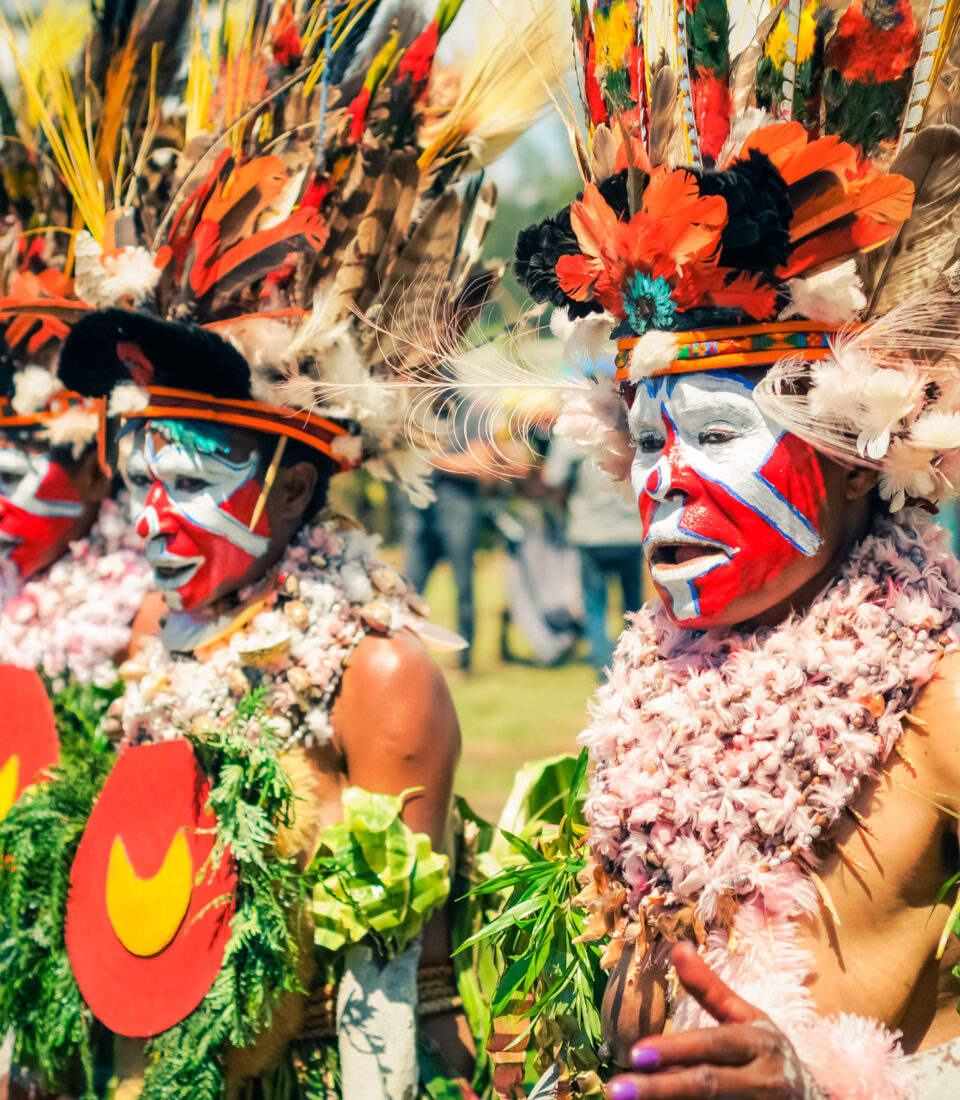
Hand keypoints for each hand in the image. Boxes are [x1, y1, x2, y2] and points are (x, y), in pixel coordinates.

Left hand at [606, 942, 824, 1099]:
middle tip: (616, 1090)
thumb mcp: (747, 1018)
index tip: (635, 1053)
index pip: (712, 1046)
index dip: (675, 1050)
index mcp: (758, 1044)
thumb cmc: (768, 1054)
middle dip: (660, 1090)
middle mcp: (762, 1081)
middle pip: (707, 1086)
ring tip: (625, 1099)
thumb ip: (711, 989)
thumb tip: (679, 947)